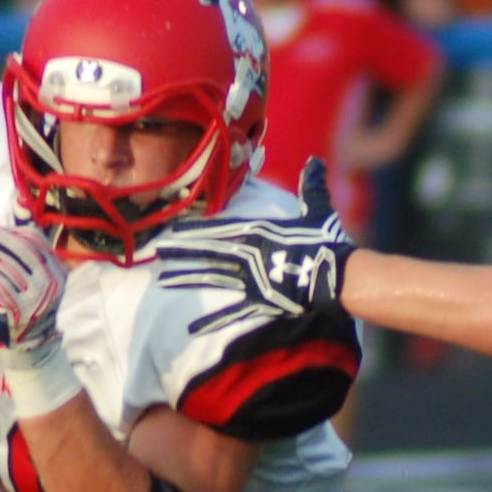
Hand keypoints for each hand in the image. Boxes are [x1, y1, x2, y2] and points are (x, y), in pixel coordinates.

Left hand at [0, 215, 81, 417]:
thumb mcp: (37, 285)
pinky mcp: (21, 309)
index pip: (33, 241)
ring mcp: (38, 297)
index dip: (5, 229)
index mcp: (58, 272)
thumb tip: (1, 230)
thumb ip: (27, 261)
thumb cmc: (28, 313)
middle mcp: (52, 282)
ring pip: (5, 264)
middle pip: (17, 249)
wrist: (33, 350)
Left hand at [156, 156, 354, 334]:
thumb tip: (316, 162)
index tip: (173, 229)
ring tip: (163, 281)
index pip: (218, 230)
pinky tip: (191, 328)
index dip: (194, 230)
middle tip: (156, 252)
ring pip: (212, 277)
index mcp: (255, 232)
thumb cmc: (326, 240)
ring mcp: (250, 279)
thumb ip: (312, 186)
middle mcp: (247, 253)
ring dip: (187, 279)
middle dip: (181, 251)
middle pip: (207, 252)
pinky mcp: (260, 300)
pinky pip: (232, 313)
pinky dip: (212, 322)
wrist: (335, 273)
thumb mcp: (317, 208)